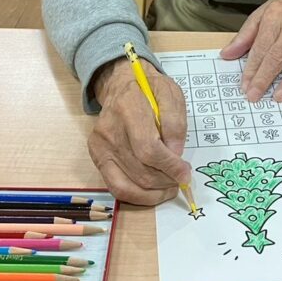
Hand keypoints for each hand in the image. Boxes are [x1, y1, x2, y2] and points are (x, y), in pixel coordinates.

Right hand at [89, 57, 190, 204]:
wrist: (119, 84)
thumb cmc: (148, 89)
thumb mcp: (170, 93)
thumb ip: (175, 121)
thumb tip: (175, 154)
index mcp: (128, 107)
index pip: (148, 148)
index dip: (169, 166)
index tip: (185, 173)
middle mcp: (109, 129)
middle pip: (139, 170)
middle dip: (165, 181)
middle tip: (180, 179)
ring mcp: (100, 145)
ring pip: (127, 184)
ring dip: (154, 192)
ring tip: (169, 186)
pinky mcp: (96, 157)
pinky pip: (115, 187)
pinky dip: (137, 196)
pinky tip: (153, 191)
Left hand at [219, 0, 281, 102]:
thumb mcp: (262, 13)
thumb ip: (245, 36)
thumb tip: (226, 54)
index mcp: (276, 17)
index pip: (261, 47)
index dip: (252, 68)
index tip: (245, 85)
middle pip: (279, 56)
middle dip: (265, 78)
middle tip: (255, 95)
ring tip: (279, 96)